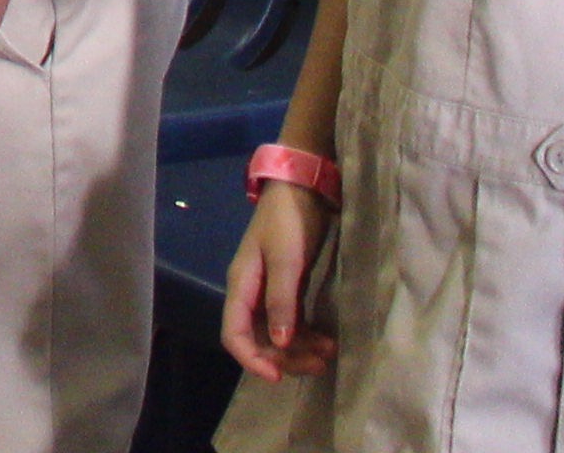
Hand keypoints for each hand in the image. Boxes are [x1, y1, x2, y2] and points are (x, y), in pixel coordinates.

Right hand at [219, 182, 337, 380]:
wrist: (303, 186)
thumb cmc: (289, 220)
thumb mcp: (287, 259)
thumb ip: (282, 301)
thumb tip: (280, 342)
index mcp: (242, 285)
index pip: (234, 334)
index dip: (252, 359)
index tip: (278, 378)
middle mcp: (251, 292)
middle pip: (258, 339)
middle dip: (285, 358)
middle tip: (318, 364)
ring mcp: (269, 290)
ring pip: (277, 333)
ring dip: (299, 349)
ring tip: (329, 354)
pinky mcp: (287, 286)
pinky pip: (291, 321)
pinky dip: (307, 335)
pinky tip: (327, 340)